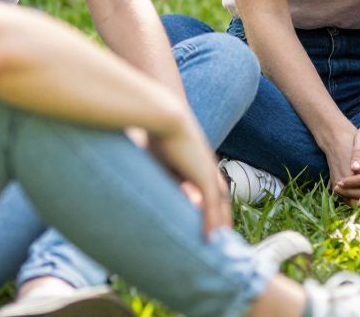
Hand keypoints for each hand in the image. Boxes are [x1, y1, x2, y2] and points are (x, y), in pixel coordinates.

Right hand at [149, 113, 233, 235]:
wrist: (164, 114)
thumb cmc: (154, 130)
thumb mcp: (155, 157)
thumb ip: (156, 172)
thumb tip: (136, 178)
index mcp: (197, 163)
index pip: (210, 190)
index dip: (211, 207)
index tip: (208, 224)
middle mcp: (207, 168)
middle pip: (221, 199)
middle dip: (222, 219)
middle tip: (221, 241)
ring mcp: (208, 171)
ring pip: (220, 204)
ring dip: (221, 225)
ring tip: (219, 245)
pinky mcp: (203, 175)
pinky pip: (211, 204)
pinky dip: (211, 222)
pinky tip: (209, 238)